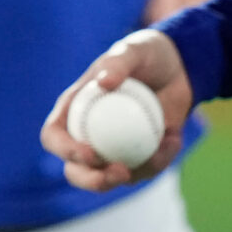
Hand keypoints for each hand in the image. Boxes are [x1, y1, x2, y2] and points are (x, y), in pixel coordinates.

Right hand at [40, 30, 194, 191]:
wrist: (178, 66)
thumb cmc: (146, 54)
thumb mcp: (133, 51)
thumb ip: (117, 63)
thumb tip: (102, 85)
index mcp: (73, 109)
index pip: (53, 137)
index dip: (65, 150)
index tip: (92, 153)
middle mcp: (86, 133)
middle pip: (75, 170)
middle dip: (93, 181)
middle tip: (120, 173)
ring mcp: (111, 148)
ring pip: (110, 178)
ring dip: (136, 174)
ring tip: (164, 148)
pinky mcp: (137, 155)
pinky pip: (143, 170)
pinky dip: (159, 161)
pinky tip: (174, 139)